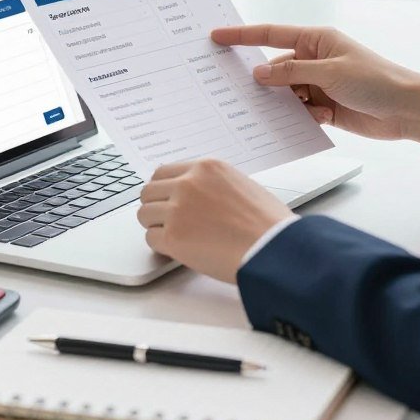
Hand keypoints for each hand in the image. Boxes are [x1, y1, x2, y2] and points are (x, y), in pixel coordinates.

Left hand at [138, 159, 292, 283]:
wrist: (274, 249)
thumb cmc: (269, 224)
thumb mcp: (241, 185)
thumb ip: (213, 185)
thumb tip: (198, 197)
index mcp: (206, 168)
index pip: (163, 172)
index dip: (163, 190)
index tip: (166, 201)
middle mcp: (188, 184)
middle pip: (148, 192)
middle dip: (155, 208)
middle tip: (168, 222)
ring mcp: (177, 210)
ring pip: (145, 215)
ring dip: (157, 227)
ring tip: (177, 238)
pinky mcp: (173, 237)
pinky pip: (151, 240)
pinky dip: (162, 248)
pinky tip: (179, 252)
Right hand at [211, 24, 419, 143]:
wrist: (408, 110)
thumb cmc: (376, 80)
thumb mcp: (330, 72)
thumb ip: (291, 72)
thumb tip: (259, 72)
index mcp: (316, 40)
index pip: (270, 34)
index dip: (241, 35)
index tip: (216, 36)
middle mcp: (314, 60)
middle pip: (274, 68)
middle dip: (260, 80)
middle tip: (233, 88)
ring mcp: (318, 84)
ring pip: (284, 93)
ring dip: (281, 103)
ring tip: (270, 110)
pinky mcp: (325, 107)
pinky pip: (299, 112)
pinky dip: (298, 118)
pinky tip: (306, 121)